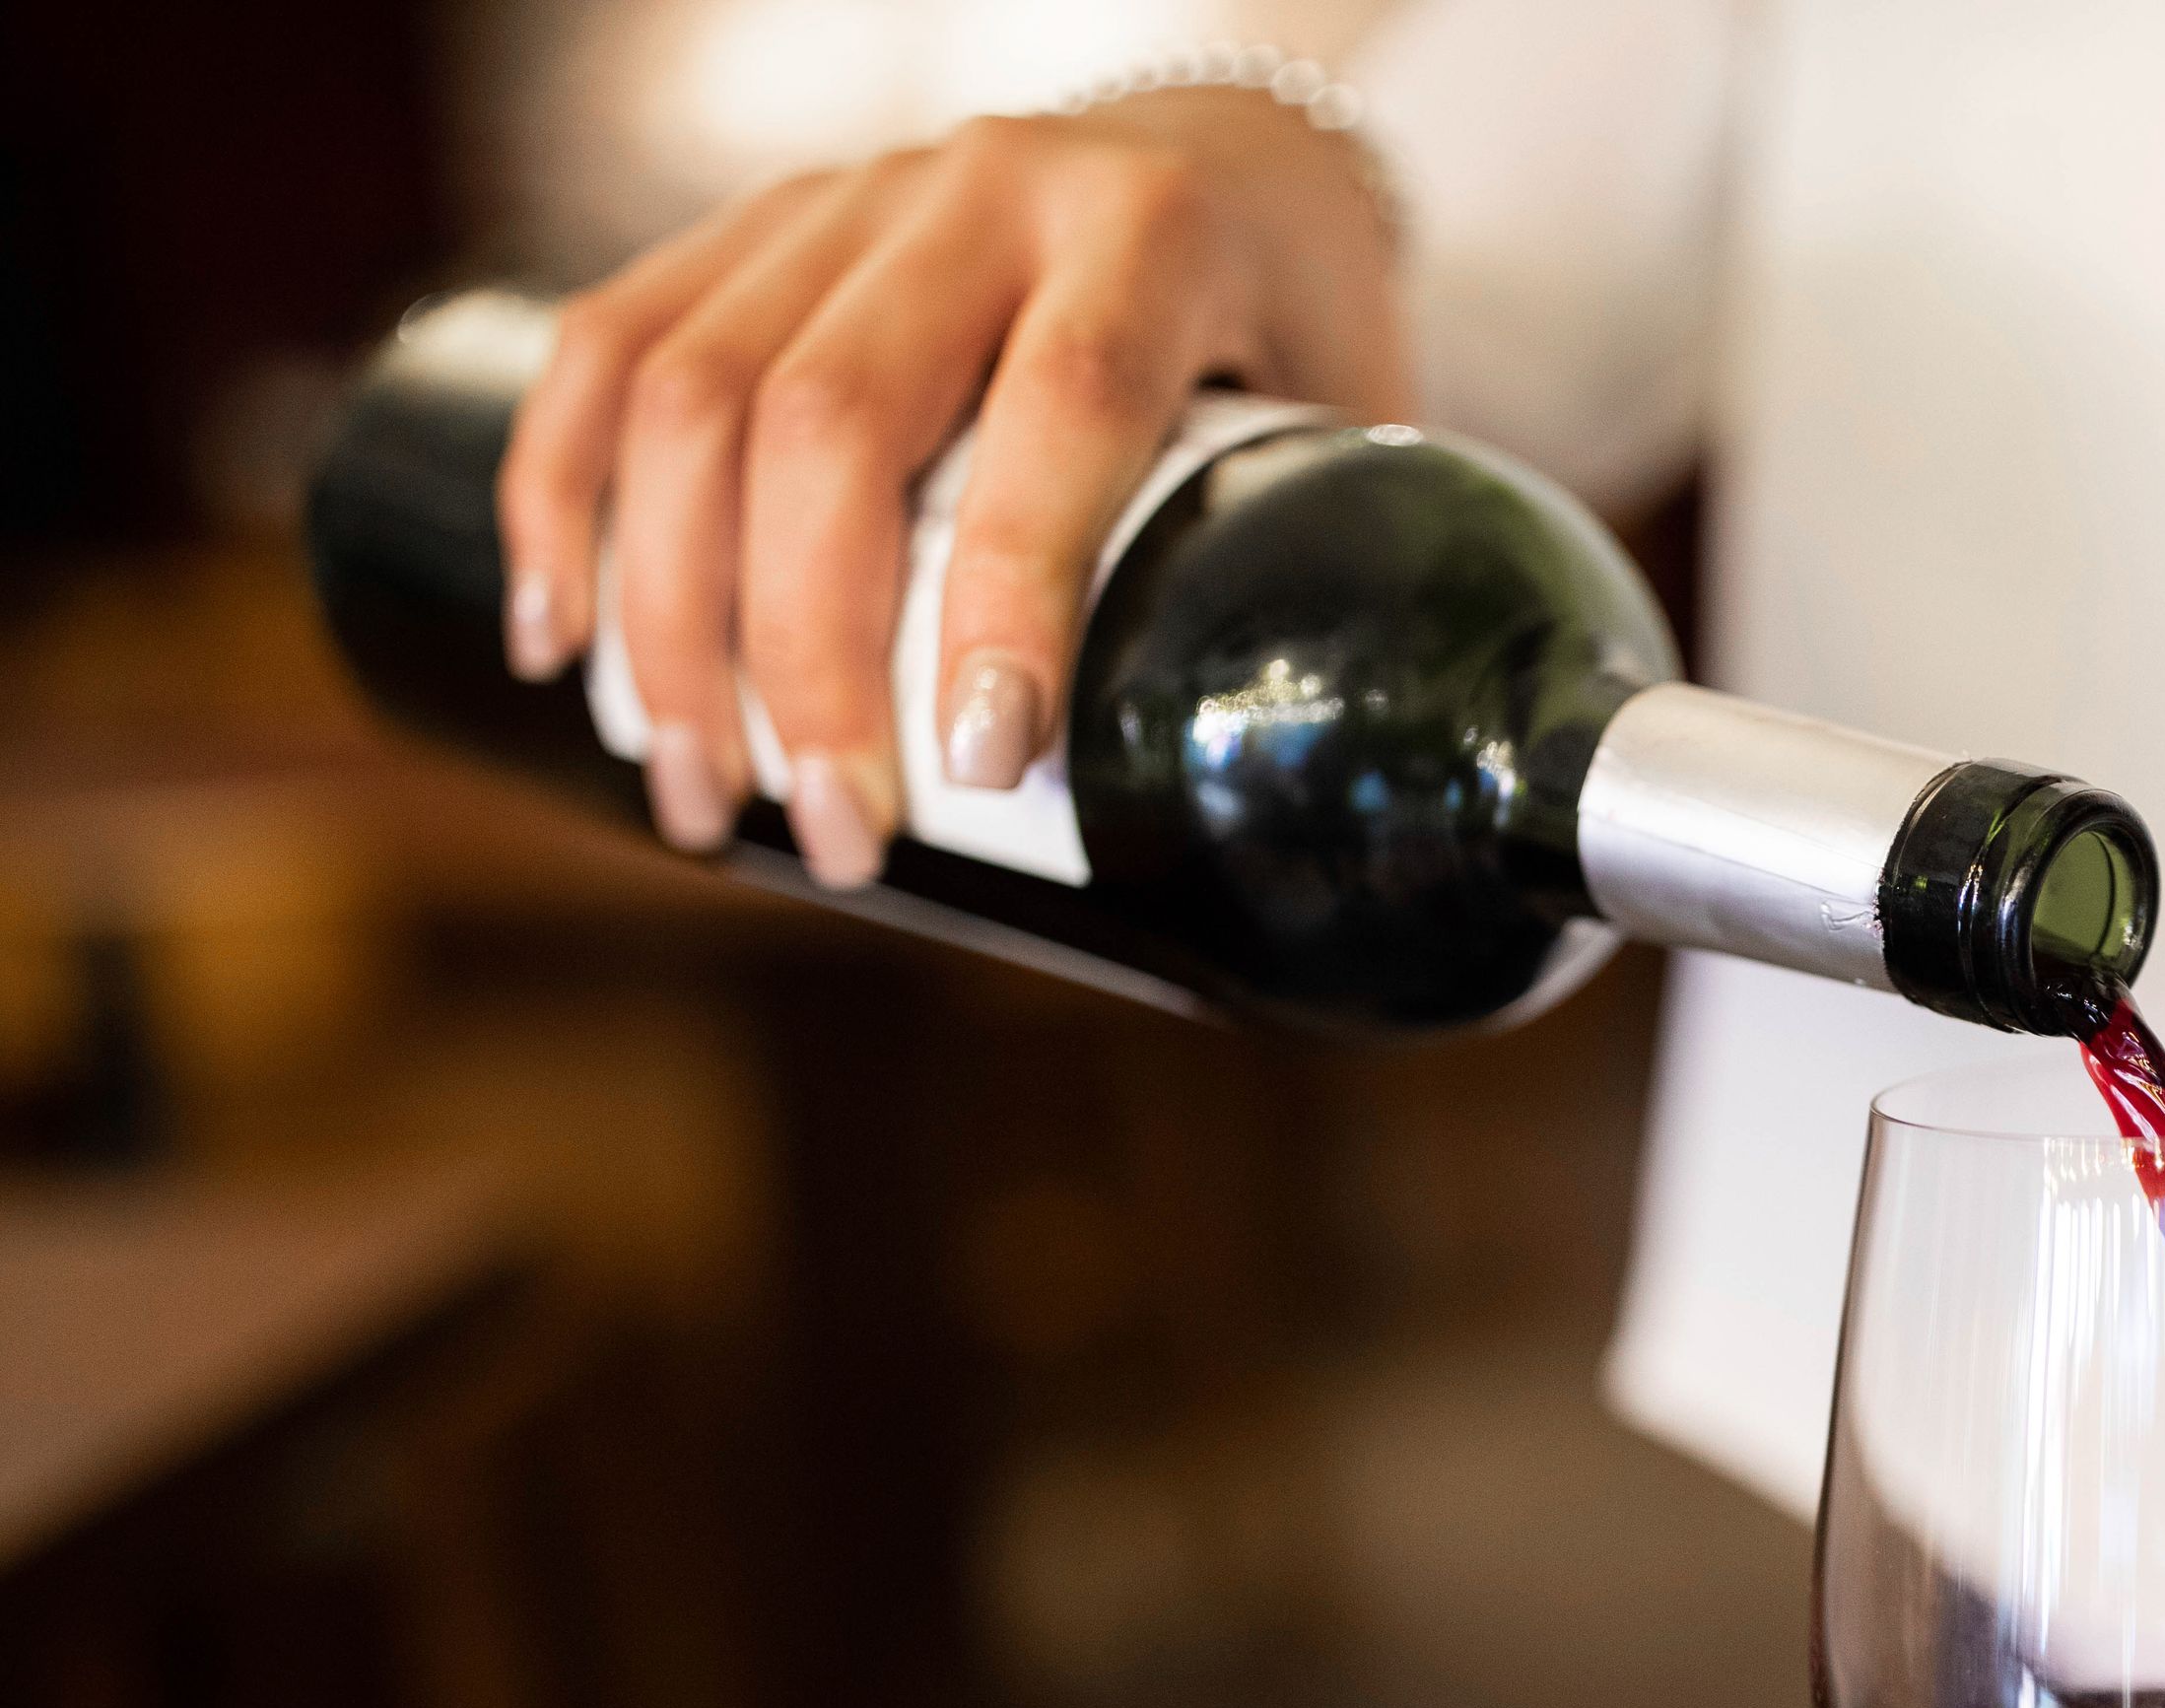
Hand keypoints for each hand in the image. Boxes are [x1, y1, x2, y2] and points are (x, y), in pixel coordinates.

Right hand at [494, 89, 1409, 883]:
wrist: (1228, 158)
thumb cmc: (1290, 333)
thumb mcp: (1347, 432)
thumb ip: (1312, 585)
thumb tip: (1286, 813)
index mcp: (1150, 235)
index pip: (1060, 409)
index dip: (1009, 595)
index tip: (984, 770)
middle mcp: (984, 191)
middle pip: (830, 419)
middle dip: (806, 659)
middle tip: (832, 836)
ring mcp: (848, 198)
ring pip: (694, 397)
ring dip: (670, 621)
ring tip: (700, 795)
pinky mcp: (751, 225)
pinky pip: (608, 343)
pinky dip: (563, 497)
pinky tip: (561, 638)